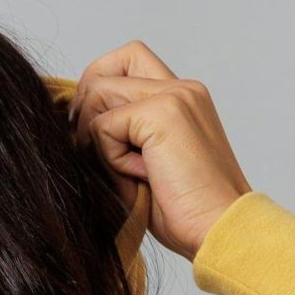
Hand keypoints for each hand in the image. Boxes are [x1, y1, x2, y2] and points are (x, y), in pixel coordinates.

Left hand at [69, 42, 251, 260]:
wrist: (220, 231)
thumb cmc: (186, 214)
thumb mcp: (147, 167)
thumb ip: (123, 136)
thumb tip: (74, 128)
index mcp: (182, 98)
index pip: (126, 63)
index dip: (98, 91)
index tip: (91, 134)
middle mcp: (181, 88)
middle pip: (106, 67)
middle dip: (85, 106)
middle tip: (89, 148)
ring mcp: (173, 95)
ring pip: (98, 93)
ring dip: (98, 140)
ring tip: (127, 173)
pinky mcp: (162, 113)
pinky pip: (103, 127)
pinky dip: (111, 160)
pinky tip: (140, 179)